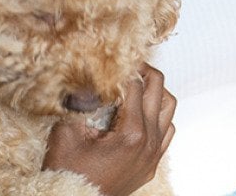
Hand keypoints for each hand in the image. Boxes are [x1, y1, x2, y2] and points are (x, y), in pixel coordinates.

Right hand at [42, 64, 175, 195]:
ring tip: (137, 88)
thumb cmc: (69, 173)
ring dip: (155, 95)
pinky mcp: (151, 164)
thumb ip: (78, 104)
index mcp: (131, 133)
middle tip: (131, 66)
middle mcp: (149, 143)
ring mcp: (153, 155)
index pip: (136, 86)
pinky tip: (139, 114)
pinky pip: (166, 132)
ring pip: (168, 111)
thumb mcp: (66, 132)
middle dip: (146, 74)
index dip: (125, 69)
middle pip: (160, 92)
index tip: (115, 62)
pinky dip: (157, 118)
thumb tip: (86, 82)